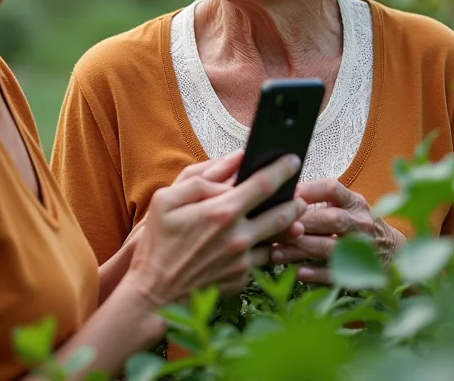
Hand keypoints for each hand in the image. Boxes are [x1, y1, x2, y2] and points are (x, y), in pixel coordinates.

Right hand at [123, 153, 307, 307]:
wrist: (154, 293)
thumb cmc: (157, 242)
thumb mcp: (166, 200)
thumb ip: (201, 181)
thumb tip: (230, 172)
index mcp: (221, 212)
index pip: (263, 185)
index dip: (282, 170)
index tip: (292, 160)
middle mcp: (238, 237)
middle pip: (283, 214)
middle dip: (295, 201)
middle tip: (299, 194)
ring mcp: (243, 261)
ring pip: (277, 239)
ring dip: (287, 226)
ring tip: (288, 216)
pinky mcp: (242, 279)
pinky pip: (261, 259)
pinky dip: (265, 247)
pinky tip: (259, 241)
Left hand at [270, 179, 406, 283]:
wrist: (394, 253)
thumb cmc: (357, 225)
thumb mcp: (347, 206)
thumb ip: (320, 199)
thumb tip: (282, 196)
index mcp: (355, 203)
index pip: (332, 189)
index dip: (308, 191)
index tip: (288, 196)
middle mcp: (361, 223)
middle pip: (331, 220)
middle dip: (300, 224)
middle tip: (274, 228)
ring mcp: (362, 249)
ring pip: (329, 247)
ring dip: (300, 250)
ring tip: (275, 251)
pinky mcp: (360, 272)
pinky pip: (336, 273)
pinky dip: (316, 273)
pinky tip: (298, 272)